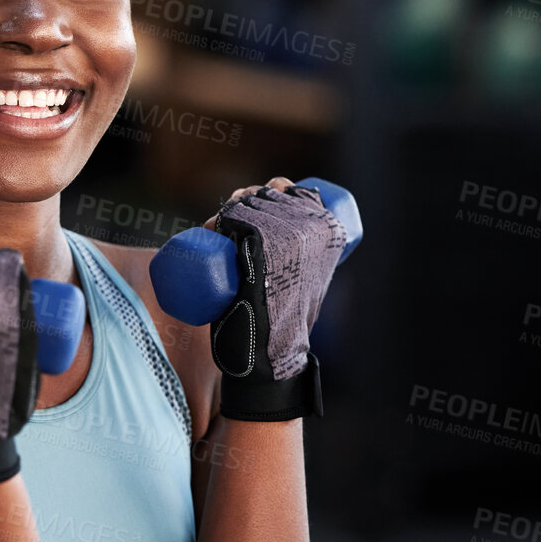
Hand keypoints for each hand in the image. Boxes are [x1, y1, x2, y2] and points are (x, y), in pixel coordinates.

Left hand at [206, 178, 345, 419]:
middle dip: (241, 200)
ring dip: (225, 211)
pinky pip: (234, 219)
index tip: (249, 210)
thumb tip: (298, 242)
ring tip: (215, 230)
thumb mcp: (308, 278)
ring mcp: (286, 234)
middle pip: (264, 194)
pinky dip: (219, 220)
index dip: (267, 191)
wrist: (275, 352)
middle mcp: (311, 225)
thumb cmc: (289, 318)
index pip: (289, 189)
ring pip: (245, 205)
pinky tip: (210, 227)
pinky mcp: (260, 246)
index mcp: (329, 227)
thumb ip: (308, 258)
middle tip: (225, 227)